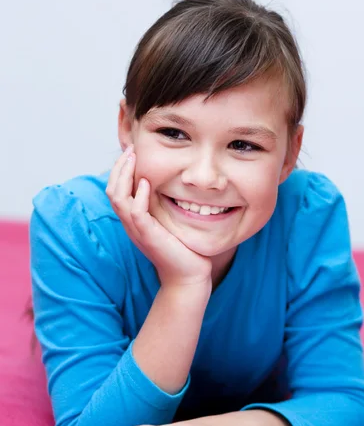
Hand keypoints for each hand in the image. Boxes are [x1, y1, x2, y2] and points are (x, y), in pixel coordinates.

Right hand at [106, 145, 211, 287]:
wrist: (189, 276)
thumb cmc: (183, 249)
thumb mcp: (170, 222)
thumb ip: (164, 206)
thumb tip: (170, 184)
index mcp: (134, 220)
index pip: (117, 190)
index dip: (121, 170)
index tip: (132, 152)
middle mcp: (131, 224)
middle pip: (112, 191)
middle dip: (120, 167)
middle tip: (131, 149)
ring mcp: (137, 231)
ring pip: (118, 199)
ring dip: (124, 176)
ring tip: (134, 159)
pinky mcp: (148, 236)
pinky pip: (136, 213)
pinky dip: (138, 196)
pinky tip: (146, 183)